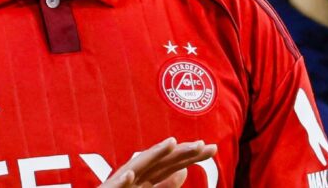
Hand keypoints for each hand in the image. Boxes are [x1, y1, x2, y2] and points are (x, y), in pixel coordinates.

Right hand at [99, 137, 216, 187]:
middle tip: (202, 144)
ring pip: (138, 167)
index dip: (191, 155)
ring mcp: (121, 184)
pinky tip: (131, 175)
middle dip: (181, 152)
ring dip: (153, 155)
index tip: (212, 148)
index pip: (173, 163)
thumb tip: (183, 172)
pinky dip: (122, 180)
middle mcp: (135, 176)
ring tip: (171, 144)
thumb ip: (165, 185)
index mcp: (147, 177)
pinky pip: (115, 187)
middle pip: (160, 162)